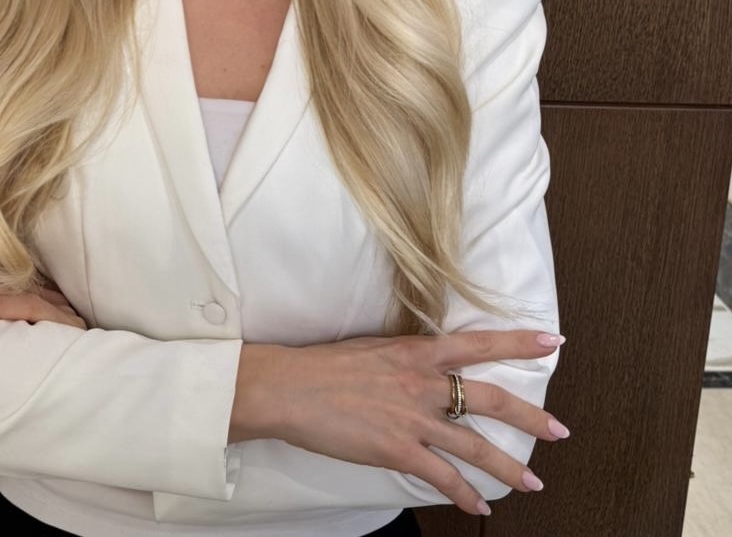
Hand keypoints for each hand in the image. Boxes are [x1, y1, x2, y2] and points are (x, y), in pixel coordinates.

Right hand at [233, 329, 567, 516]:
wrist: (292, 387)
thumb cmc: (325, 365)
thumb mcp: (374, 348)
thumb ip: (406, 358)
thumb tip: (427, 364)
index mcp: (415, 351)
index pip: (478, 343)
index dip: (517, 343)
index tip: (551, 341)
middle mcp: (422, 382)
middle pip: (489, 398)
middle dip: (530, 416)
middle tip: (560, 430)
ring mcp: (412, 418)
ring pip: (475, 446)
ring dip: (508, 468)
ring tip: (533, 484)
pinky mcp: (397, 449)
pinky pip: (442, 477)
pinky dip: (465, 496)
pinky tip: (479, 510)